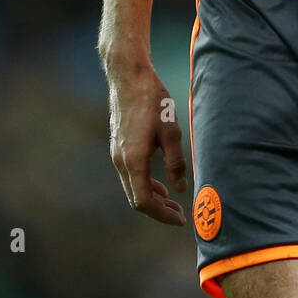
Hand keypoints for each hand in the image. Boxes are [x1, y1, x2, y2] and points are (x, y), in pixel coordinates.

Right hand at [106, 63, 187, 225]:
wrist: (129, 78)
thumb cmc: (152, 101)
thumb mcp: (171, 131)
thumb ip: (176, 162)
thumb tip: (181, 188)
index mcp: (133, 161)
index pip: (144, 202)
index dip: (162, 215)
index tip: (180, 219)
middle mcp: (120, 161)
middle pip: (136, 199)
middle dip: (158, 210)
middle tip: (180, 214)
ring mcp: (116, 154)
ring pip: (132, 188)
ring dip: (151, 198)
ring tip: (172, 201)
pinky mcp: (118, 147)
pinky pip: (130, 175)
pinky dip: (144, 184)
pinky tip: (159, 183)